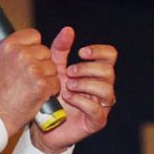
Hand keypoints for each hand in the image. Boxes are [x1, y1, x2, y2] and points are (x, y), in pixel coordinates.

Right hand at [0, 29, 61, 136]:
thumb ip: (10, 51)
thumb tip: (22, 44)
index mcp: (8, 46)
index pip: (33, 35)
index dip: (33, 47)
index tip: (31, 57)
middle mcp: (20, 54)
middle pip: (44, 51)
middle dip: (41, 63)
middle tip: (29, 77)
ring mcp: (33, 69)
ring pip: (53, 67)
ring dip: (47, 77)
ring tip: (31, 88)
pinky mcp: (42, 85)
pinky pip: (56, 83)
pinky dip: (50, 91)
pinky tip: (38, 96)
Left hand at [30, 26, 117, 153]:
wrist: (43, 124)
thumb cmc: (52, 95)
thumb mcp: (54, 68)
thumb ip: (60, 50)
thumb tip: (68, 29)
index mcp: (95, 73)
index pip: (110, 56)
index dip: (99, 51)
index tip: (81, 52)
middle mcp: (102, 88)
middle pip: (108, 71)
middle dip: (87, 68)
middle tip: (69, 72)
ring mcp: (101, 106)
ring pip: (106, 90)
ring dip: (85, 84)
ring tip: (68, 85)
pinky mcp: (95, 122)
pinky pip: (97, 110)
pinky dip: (82, 101)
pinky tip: (68, 97)